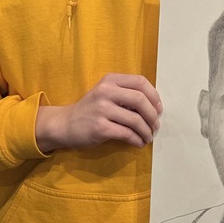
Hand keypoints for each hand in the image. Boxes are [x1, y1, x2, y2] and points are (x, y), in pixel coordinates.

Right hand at [35, 73, 162, 151]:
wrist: (65, 124)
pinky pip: (127, 134)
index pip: (140, 81)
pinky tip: (139, 143)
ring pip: (135, 119)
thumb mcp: (106, 93)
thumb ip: (126, 93)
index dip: (154, 95)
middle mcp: (106, 91)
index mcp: (110, 80)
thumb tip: (154, 106)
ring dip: (146, 131)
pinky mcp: (100, 128)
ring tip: (148, 137)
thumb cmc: (91, 109)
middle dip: (153, 115)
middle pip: (140, 100)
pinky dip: (137, 140)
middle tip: (155, 125)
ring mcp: (102, 109)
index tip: (158, 108)